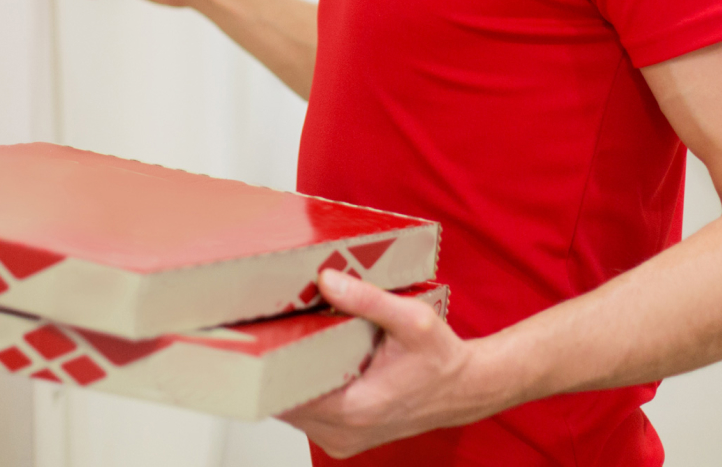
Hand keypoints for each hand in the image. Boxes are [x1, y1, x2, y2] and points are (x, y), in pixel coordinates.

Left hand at [279, 271, 511, 458]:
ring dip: (286, 380)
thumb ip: (368, 300)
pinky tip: (307, 364)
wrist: (464, 389)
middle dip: (272, 367)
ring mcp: (340, 439)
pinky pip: (305, 416)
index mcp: (354, 409)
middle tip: (267, 331)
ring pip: (290, 411)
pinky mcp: (342, 438)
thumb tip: (327, 280)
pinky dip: (302, 391)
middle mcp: (342, 432)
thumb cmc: (441, 359)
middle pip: (281, 402)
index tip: (257, 337)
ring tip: (287, 343)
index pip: (286, 395)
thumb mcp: (412, 320)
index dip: (267, 365)